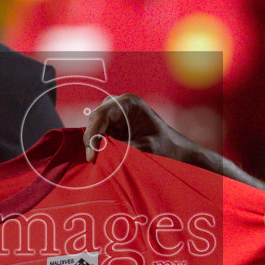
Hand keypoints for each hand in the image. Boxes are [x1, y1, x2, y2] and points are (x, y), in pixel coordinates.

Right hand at [81, 93, 199, 164]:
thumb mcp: (146, 148)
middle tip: (92, 161)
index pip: (102, 115)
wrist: (173, 149)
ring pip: (93, 127)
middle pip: (95, 119)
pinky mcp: (111, 126)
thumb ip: (124, 149)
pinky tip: (97, 158)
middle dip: (91, 140)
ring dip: (92, 143)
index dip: (93, 134)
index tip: (93, 156)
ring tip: (95, 161)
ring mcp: (113, 114)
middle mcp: (118, 105)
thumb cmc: (165, 146)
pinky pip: (97, 134)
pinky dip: (96, 146)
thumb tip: (102, 155)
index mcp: (129, 103)